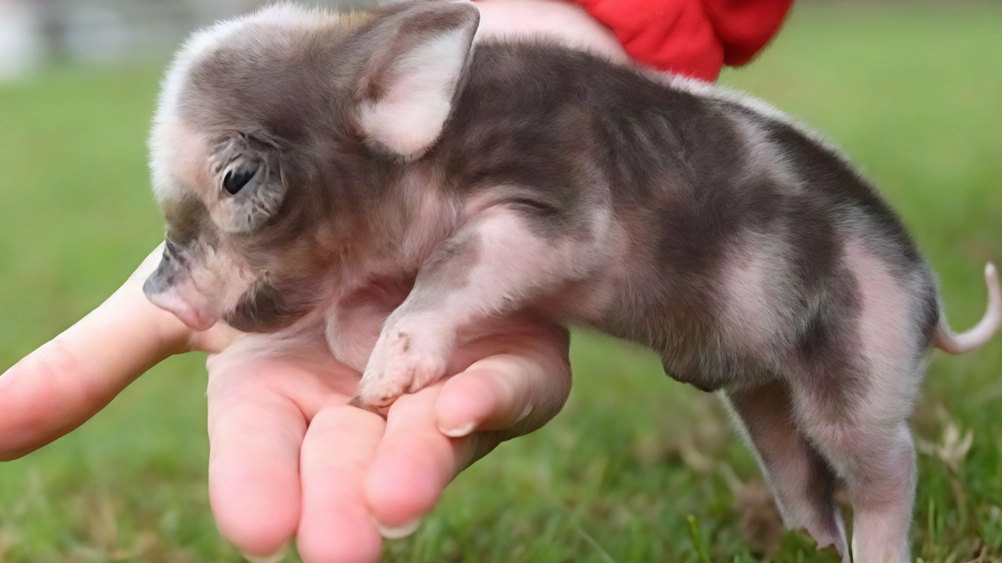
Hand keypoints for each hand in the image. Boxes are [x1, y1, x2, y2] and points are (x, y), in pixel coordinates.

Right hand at [0, 247, 571, 561]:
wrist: (369, 181)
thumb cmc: (272, 250)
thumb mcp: (184, 295)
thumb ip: (93, 361)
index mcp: (278, 396)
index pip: (259, 452)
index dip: (256, 484)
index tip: (256, 527)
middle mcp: (356, 406)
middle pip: (347, 463)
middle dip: (340, 502)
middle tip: (344, 546)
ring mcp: (435, 386)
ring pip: (429, 439)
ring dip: (417, 465)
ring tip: (401, 494)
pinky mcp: (507, 361)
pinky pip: (511, 386)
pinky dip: (490, 395)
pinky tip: (467, 401)